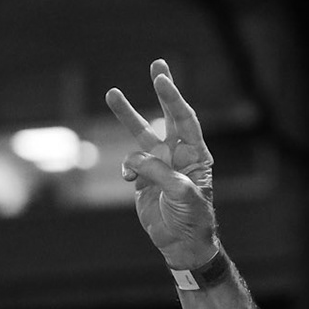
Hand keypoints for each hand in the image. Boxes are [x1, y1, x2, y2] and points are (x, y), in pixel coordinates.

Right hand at [105, 59, 219, 269]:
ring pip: (141, 133)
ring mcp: (159, 164)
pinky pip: (129, 164)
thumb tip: (136, 161)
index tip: (160, 79)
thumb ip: (162, 174)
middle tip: (158, 63)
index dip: (173, 99)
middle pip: (168, 115)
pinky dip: (126, 168)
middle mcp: (178, 154)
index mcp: (196, 154)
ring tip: (112, 92)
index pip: (185, 119)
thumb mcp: (183, 196)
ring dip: (127, 115)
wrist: (181, 244)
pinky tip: (130, 180)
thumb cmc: (192, 219)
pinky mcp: (143, 177)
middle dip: (163, 90)